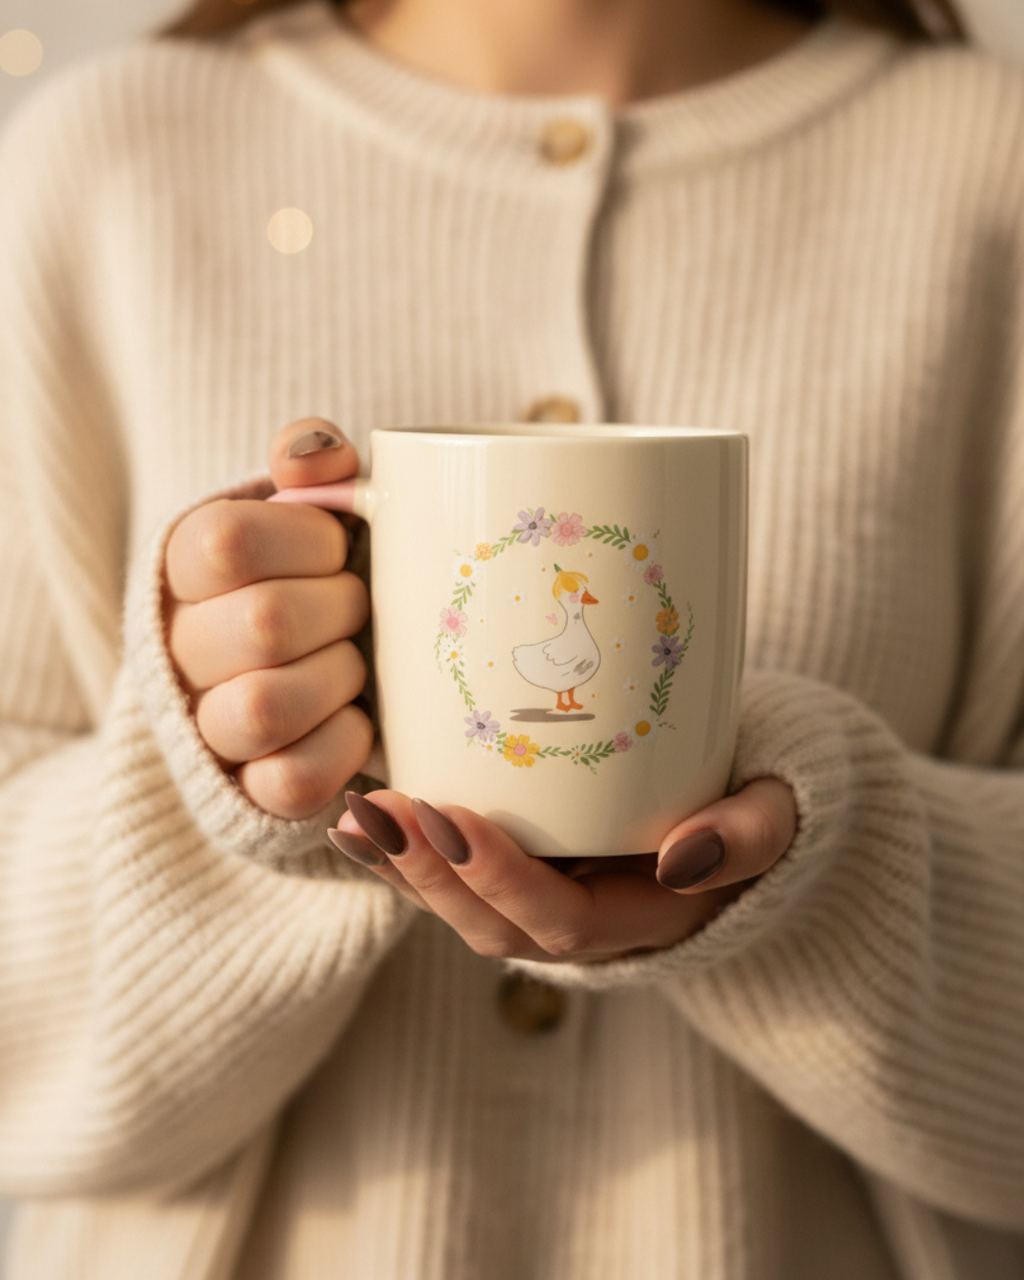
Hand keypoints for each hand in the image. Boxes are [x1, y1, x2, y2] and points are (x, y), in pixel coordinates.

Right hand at [164, 418, 372, 818]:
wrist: (301, 667)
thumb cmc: (315, 572)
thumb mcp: (314, 506)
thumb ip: (315, 464)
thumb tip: (316, 458)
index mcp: (185, 562)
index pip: (228, 540)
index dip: (310, 542)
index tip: (339, 548)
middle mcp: (179, 646)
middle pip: (263, 624)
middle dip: (340, 611)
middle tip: (359, 609)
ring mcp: (206, 725)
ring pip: (262, 709)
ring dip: (337, 679)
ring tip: (355, 665)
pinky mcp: (245, 791)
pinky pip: (291, 780)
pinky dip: (342, 747)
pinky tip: (356, 719)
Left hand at [328, 778, 796, 962]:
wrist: (732, 814)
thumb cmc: (752, 807)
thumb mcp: (773, 816)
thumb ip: (749, 835)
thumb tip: (685, 854)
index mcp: (640, 920)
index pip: (560, 919)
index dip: (503, 878)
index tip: (454, 819)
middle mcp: (580, 926)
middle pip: (491, 924)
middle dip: (430, 874)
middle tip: (381, 812)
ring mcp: (543, 905)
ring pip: (459, 908)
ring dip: (401, 867)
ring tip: (354, 816)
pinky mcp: (516, 875)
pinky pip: (452, 879)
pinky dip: (401, 856)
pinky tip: (353, 819)